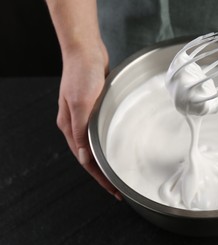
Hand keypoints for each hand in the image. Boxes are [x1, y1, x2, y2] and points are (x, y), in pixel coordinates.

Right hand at [56, 44, 121, 200]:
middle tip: (118, 187)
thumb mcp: (81, 104)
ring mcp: (85, 116)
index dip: (99, 178)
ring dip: (106, 159)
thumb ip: (80, 131)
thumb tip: (83, 157)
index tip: (113, 191)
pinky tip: (116, 144)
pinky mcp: (95, 108)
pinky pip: (101, 131)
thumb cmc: (82, 74)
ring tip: (118, 171)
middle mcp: (76, 125)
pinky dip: (108, 142)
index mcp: (70, 127)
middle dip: (103, 174)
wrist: (85, 51)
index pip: (86, 161)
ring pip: (96, 145)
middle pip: (90, 157)